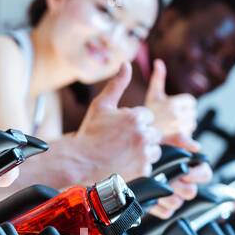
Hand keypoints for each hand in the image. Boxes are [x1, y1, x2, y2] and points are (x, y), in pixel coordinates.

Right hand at [72, 63, 161, 180]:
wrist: (79, 162)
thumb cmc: (89, 133)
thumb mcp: (101, 105)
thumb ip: (117, 84)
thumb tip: (126, 64)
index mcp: (135, 117)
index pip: (147, 116)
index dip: (134, 122)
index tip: (120, 129)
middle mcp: (143, 135)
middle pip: (154, 132)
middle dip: (141, 135)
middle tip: (121, 141)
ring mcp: (144, 154)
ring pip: (154, 149)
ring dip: (143, 150)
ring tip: (123, 152)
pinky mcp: (144, 170)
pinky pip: (149, 165)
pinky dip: (139, 165)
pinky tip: (123, 162)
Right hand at [144, 59, 196, 141]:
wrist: (135, 131)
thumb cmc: (148, 110)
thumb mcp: (152, 93)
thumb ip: (158, 78)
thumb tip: (159, 61)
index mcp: (172, 103)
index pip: (191, 101)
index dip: (184, 104)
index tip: (172, 107)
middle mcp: (175, 116)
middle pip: (193, 114)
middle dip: (184, 116)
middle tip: (169, 118)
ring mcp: (176, 129)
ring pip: (191, 126)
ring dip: (184, 127)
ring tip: (168, 128)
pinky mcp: (176, 141)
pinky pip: (188, 141)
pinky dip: (191, 144)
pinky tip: (196, 146)